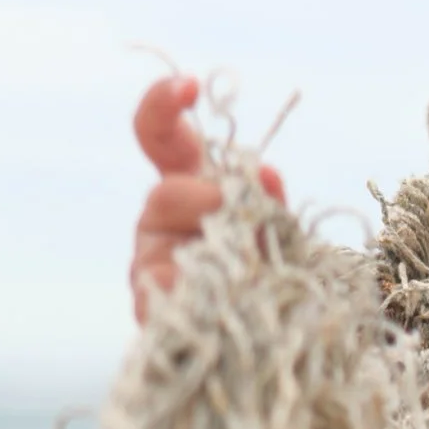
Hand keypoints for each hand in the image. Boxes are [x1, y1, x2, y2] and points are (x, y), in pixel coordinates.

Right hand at [129, 75, 285, 322]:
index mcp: (190, 190)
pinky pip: (160, 292)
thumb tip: (266, 173)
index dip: (164, 106)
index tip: (190, 85)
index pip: (162, 139)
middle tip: (236, 214)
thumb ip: (270, 204)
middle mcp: (162, 223)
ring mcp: (150, 264)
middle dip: (207, 199)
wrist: (271, 343)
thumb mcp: (279, 234)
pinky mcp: (152, 308)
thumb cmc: (271, 277)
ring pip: (161, 241)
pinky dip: (186, 289)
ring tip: (244, 264)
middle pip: (165, 194)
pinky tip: (210, 295)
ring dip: (207, 241)